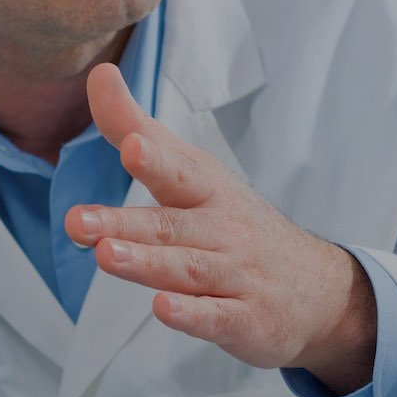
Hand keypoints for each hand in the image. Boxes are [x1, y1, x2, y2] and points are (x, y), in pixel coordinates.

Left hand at [65, 64, 375, 391]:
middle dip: (124, 223)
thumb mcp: (195, 173)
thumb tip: (99, 77)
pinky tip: (163, 307)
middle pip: (170, 226)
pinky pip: (216, 317)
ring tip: (107, 255)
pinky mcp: (245, 319)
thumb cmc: (238, 224)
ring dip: (148, 263)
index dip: (155, 158)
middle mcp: (223, 230)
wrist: (318, 289)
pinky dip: (191, 313)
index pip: (179, 171)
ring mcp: (237, 276)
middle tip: (78, 221)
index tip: (130, 143)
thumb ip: (139, 129)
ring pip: (189, 269)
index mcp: (208, 191)